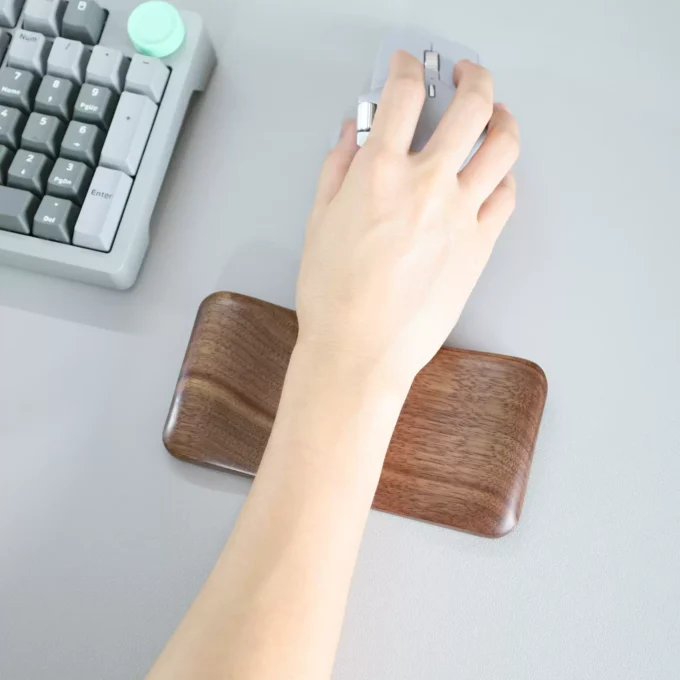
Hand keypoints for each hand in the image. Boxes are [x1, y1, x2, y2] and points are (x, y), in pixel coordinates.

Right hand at [297, 51, 518, 383]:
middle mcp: (427, 186)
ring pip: (504, 144)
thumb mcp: (318, 222)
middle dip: (472, 76)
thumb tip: (354, 134)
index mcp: (380, 174)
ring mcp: (460, 215)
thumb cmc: (334, 297)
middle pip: (472, 104)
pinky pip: (507, 195)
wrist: (361, 350)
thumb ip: (338, 168)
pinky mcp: (480, 246)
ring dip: (502, 117)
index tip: (404, 66)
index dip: (405, 68)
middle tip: (465, 74)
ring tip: (494, 115)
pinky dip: (503, 175)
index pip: (404, 95)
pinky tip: (492, 175)